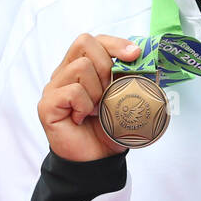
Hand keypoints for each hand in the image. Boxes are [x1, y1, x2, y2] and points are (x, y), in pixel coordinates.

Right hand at [38, 34, 141, 162]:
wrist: (97, 160)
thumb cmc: (108, 129)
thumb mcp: (127, 100)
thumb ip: (135, 80)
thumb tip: (153, 65)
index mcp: (81, 68)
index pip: (94, 40)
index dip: (115, 43)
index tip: (134, 55)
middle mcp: (64, 73)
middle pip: (84, 43)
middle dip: (106, 65)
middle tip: (109, 91)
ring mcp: (53, 88)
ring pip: (80, 67)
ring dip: (97, 90)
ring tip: (95, 110)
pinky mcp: (47, 104)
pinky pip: (72, 91)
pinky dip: (85, 105)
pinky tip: (82, 118)